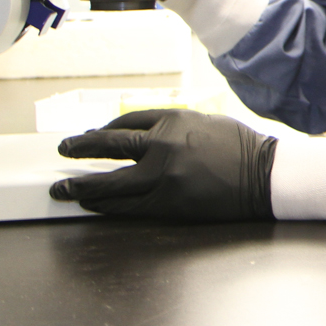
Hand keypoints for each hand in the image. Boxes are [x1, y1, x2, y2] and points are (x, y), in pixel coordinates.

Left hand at [49, 109, 276, 221]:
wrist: (262, 175)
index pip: (126, 121)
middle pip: (109, 146)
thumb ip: (174, 126)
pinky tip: (91, 204)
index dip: (104, 129)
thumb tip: (146, 136)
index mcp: (173, 120)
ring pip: (109, 182)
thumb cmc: (239, 146)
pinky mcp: (166, 202)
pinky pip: (125, 206)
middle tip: (64, 150)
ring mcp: (162, 176)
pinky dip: (104, 205)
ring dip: (81, 185)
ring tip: (62, 188)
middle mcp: (162, 145)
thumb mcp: (205, 122)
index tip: (91, 135)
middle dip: (81, 148)